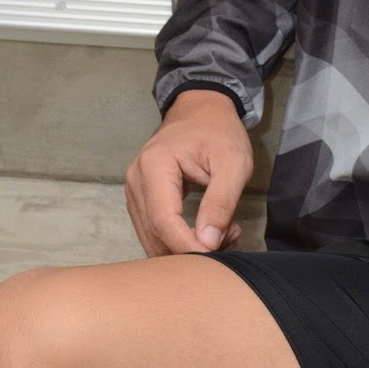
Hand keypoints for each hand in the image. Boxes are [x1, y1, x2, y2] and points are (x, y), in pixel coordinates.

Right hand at [125, 89, 252, 256]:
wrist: (202, 111)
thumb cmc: (219, 132)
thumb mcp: (233, 163)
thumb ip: (221, 203)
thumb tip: (207, 243)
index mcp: (154, 166)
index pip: (164, 221)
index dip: (187, 246)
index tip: (217, 256)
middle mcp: (136, 181)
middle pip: (155, 234)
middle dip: (191, 248)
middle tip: (230, 239)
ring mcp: (135, 191)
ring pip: (153, 238)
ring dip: (187, 247)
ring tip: (225, 232)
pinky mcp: (142, 199)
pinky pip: (155, 230)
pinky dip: (180, 240)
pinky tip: (209, 232)